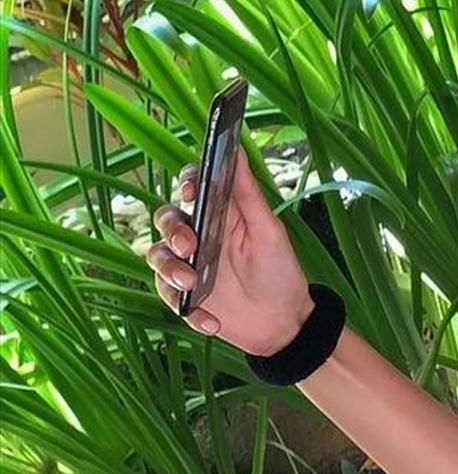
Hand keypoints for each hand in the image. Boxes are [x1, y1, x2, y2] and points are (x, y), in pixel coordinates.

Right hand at [145, 151, 313, 355]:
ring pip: (157, 256)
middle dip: (172, 230)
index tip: (192, 192)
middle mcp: (198, 235)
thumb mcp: (270, 233)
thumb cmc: (280, 272)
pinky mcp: (184, 296)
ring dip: (170, 270)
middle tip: (190, 246)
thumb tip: (238, 150)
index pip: (192, 186)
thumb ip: (249, 194)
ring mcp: (188, 265)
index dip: (186, 183)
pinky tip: (212, 321)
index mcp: (220, 214)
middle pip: (166, 218)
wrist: (284, 323)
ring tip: (192, 284)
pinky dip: (189, 310)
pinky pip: (169, 298)